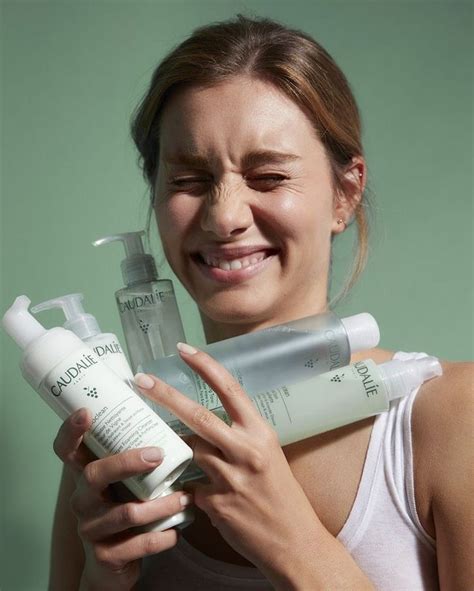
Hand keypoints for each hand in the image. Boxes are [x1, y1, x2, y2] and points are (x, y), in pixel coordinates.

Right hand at [53, 409, 191, 590]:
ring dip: (160, 505)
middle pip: (94, 474)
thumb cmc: (125, 510)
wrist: (113, 567)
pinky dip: (162, 536)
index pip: (67, 450)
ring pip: (126, 513)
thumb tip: (169, 421)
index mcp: (86, 477)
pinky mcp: (105, 556)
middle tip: (158, 454)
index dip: (71, 431)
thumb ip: (134, 460)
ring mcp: (90, 529)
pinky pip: (138, 544)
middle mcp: (82, 500)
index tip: (87, 412)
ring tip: (184, 498)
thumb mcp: (124, 484)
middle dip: (126, 462)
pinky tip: (176, 531)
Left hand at [134, 345, 321, 584]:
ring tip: (184, 456)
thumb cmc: (281, 494)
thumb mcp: (267, 455)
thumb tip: (205, 425)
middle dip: (165, 395)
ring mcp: (230, 478)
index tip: (183, 349)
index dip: (205, 366)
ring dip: (182, 451)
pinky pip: (191, 487)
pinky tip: (206, 497)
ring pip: (190, 451)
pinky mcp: (216, 504)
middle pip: (198, 416)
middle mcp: (246, 451)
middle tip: (141, 379)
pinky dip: (192, 488)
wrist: (293, 541)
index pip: (230, 389)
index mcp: (261, 433)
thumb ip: (238, 437)